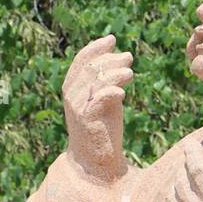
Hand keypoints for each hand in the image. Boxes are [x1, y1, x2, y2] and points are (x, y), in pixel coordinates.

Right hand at [62, 34, 132, 180]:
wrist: (95, 162)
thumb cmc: (103, 129)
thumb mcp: (106, 100)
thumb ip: (109, 80)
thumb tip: (123, 57)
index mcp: (72, 87)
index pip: (81, 60)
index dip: (96, 48)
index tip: (112, 40)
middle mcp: (71, 95)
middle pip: (90, 68)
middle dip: (110, 59)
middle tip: (128, 58)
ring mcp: (77, 107)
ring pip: (95, 81)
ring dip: (115, 73)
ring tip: (130, 73)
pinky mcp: (87, 120)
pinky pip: (99, 99)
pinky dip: (112, 92)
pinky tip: (122, 94)